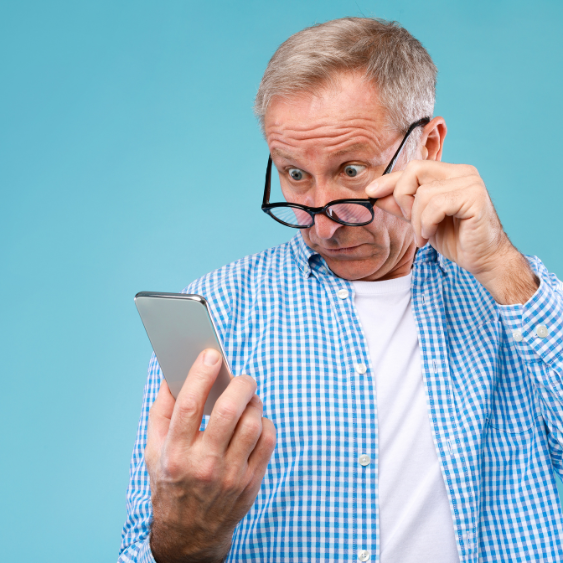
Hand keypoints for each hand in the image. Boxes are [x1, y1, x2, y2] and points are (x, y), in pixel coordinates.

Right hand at [145, 349, 276, 562]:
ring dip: (254, 402)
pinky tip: (255, 420)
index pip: (189, 406)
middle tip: (242, 377)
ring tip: (248, 397)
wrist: (189, 533)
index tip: (212, 354)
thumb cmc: (171, 481)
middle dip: (240, 384)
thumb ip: (163, 408)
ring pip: (253, 424)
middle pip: (228, 412)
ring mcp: (230, 475)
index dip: (201, 375)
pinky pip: (268, 441)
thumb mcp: (154, 448)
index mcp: (175, 453)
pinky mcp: (251, 482)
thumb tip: (173, 371)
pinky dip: (265, 422)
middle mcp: (203, 465)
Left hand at [366, 160, 537, 303]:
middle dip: (403, 198)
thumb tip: (374, 195)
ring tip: (423, 235)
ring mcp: (470, 182)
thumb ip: (401, 205)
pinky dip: (427, 223)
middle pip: (415, 170)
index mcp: (449, 173)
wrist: (483, 259)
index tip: (370, 193)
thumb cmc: (456, 239)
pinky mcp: (475, 197)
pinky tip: (431, 235)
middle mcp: (462, 172)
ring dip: (416, 220)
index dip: (389, 180)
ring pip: (423, 193)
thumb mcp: (420, 220)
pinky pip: (436, 205)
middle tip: (409, 220)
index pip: (412, 167)